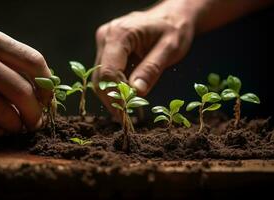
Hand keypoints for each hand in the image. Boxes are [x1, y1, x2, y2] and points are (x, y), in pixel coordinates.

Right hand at [0, 29, 50, 136]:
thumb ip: (19, 65)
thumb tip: (48, 96)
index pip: (35, 62)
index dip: (47, 86)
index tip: (47, 99)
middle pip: (23, 93)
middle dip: (36, 114)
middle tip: (36, 122)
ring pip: (7, 116)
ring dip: (17, 127)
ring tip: (16, 125)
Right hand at [93, 0, 196, 118]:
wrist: (172, 15)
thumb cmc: (174, 28)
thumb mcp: (170, 49)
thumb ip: (152, 69)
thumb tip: (136, 93)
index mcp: (119, 34)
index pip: (108, 71)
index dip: (116, 95)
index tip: (127, 113)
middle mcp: (106, 37)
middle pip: (100, 77)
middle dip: (112, 99)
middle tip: (126, 119)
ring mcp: (104, 42)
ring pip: (100, 77)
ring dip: (113, 95)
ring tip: (129, 111)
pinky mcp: (107, 48)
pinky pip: (107, 72)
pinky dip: (116, 87)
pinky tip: (128, 98)